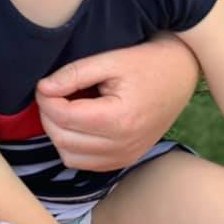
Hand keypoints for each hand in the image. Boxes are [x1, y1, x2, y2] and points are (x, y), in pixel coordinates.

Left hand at [35, 34, 198, 171]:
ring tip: (65, 107)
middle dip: (48, 115)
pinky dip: (73, 146)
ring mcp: (126, 156)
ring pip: (70, 156)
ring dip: (58, 132)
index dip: (45, 99)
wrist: (180, 74)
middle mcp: (123, 144)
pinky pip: (85, 163)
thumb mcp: (109, 60)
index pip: (64, 117)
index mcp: (119, 119)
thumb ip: (74, 74)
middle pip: (63, 139)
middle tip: (52, 93)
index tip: (44, 84)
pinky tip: (78, 123)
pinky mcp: (126, 159)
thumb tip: (43, 88)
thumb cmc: (146, 63)